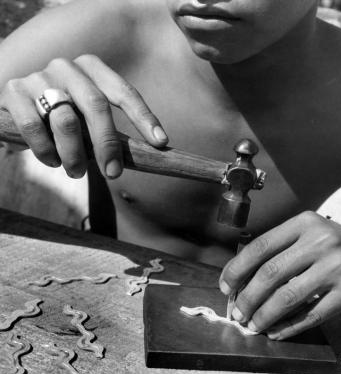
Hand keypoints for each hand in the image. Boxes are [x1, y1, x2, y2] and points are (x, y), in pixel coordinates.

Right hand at [0, 55, 167, 178]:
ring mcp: (39, 77)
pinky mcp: (13, 91)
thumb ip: (108, 130)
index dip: (144, 117)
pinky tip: (52, 161)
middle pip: (96, 106)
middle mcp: (67, 67)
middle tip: (112, 173)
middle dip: (107, 144)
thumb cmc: (63, 116)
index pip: (124, 92)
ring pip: (66, 121)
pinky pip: (34, 126)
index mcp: (92, 69)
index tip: (160, 143)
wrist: (18, 105)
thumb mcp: (87, 117)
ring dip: (75, 155)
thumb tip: (147, 155)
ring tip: (77, 173)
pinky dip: (46, 151)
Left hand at [219, 211, 340, 339]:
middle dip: (247, 297)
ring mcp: (337, 266)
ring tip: (253, 325)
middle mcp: (321, 241)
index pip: (260, 246)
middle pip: (270, 273)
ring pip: (287, 297)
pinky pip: (310, 314)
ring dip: (264, 316)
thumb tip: (243, 277)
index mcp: (305, 224)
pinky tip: (275, 332)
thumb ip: (281, 251)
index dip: (237, 268)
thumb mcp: (312, 237)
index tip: (226, 285)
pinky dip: (288, 327)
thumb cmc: (340, 250)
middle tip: (237, 313)